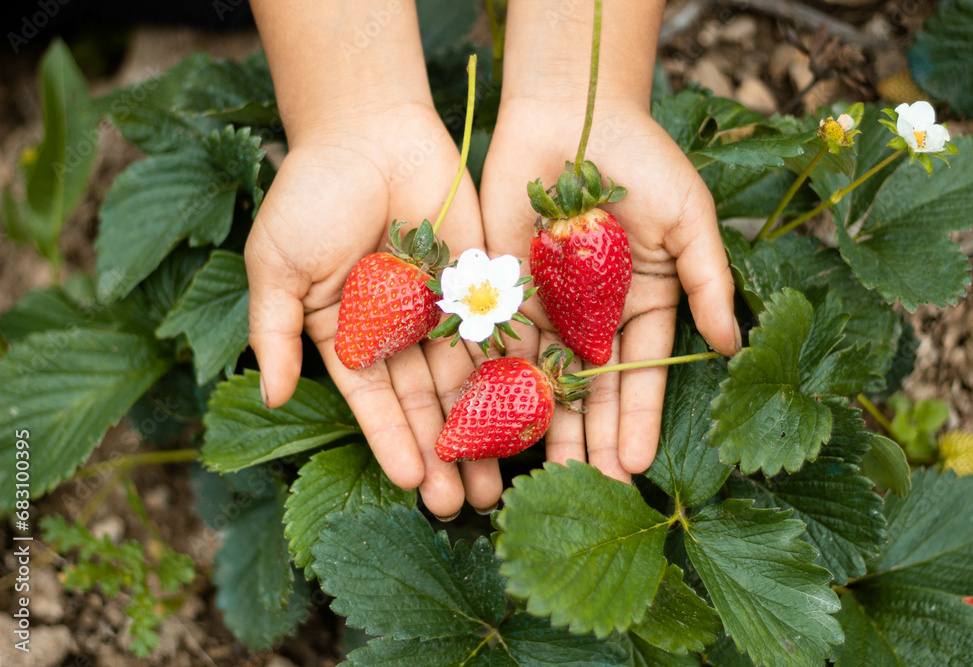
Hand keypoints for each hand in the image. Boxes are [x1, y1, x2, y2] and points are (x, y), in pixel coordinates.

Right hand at [246, 105, 502, 516]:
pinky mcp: (483, 280)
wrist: (369, 129)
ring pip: (469, 380)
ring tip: (502, 479)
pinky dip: (515, 373)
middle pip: (428, 403)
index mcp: (350, 334)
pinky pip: (502, 332)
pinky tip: (532, 414)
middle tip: (468, 504)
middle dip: (447, 452)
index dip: (394, 442)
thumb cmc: (312, 195)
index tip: (416, 485)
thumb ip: (273, 333)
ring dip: (485, 430)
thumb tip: (271, 397)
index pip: (376, 402)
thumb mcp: (276, 267)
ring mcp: (445, 307)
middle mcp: (400, 330)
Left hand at [480, 97, 739, 482]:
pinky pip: (498, 342)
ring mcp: (547, 304)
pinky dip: (496, 383)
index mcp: (643, 302)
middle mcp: (594, 314)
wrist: (570, 112)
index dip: (636, 418)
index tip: (636, 465)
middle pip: (591, 388)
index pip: (641, 373)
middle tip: (591, 490)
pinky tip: (494, 425)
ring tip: (544, 477)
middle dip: (592, 438)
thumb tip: (731, 344)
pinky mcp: (503, 288)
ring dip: (544, 426)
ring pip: (543, 377)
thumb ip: (708, 280)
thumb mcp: (689, 217)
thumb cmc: (641, 157)